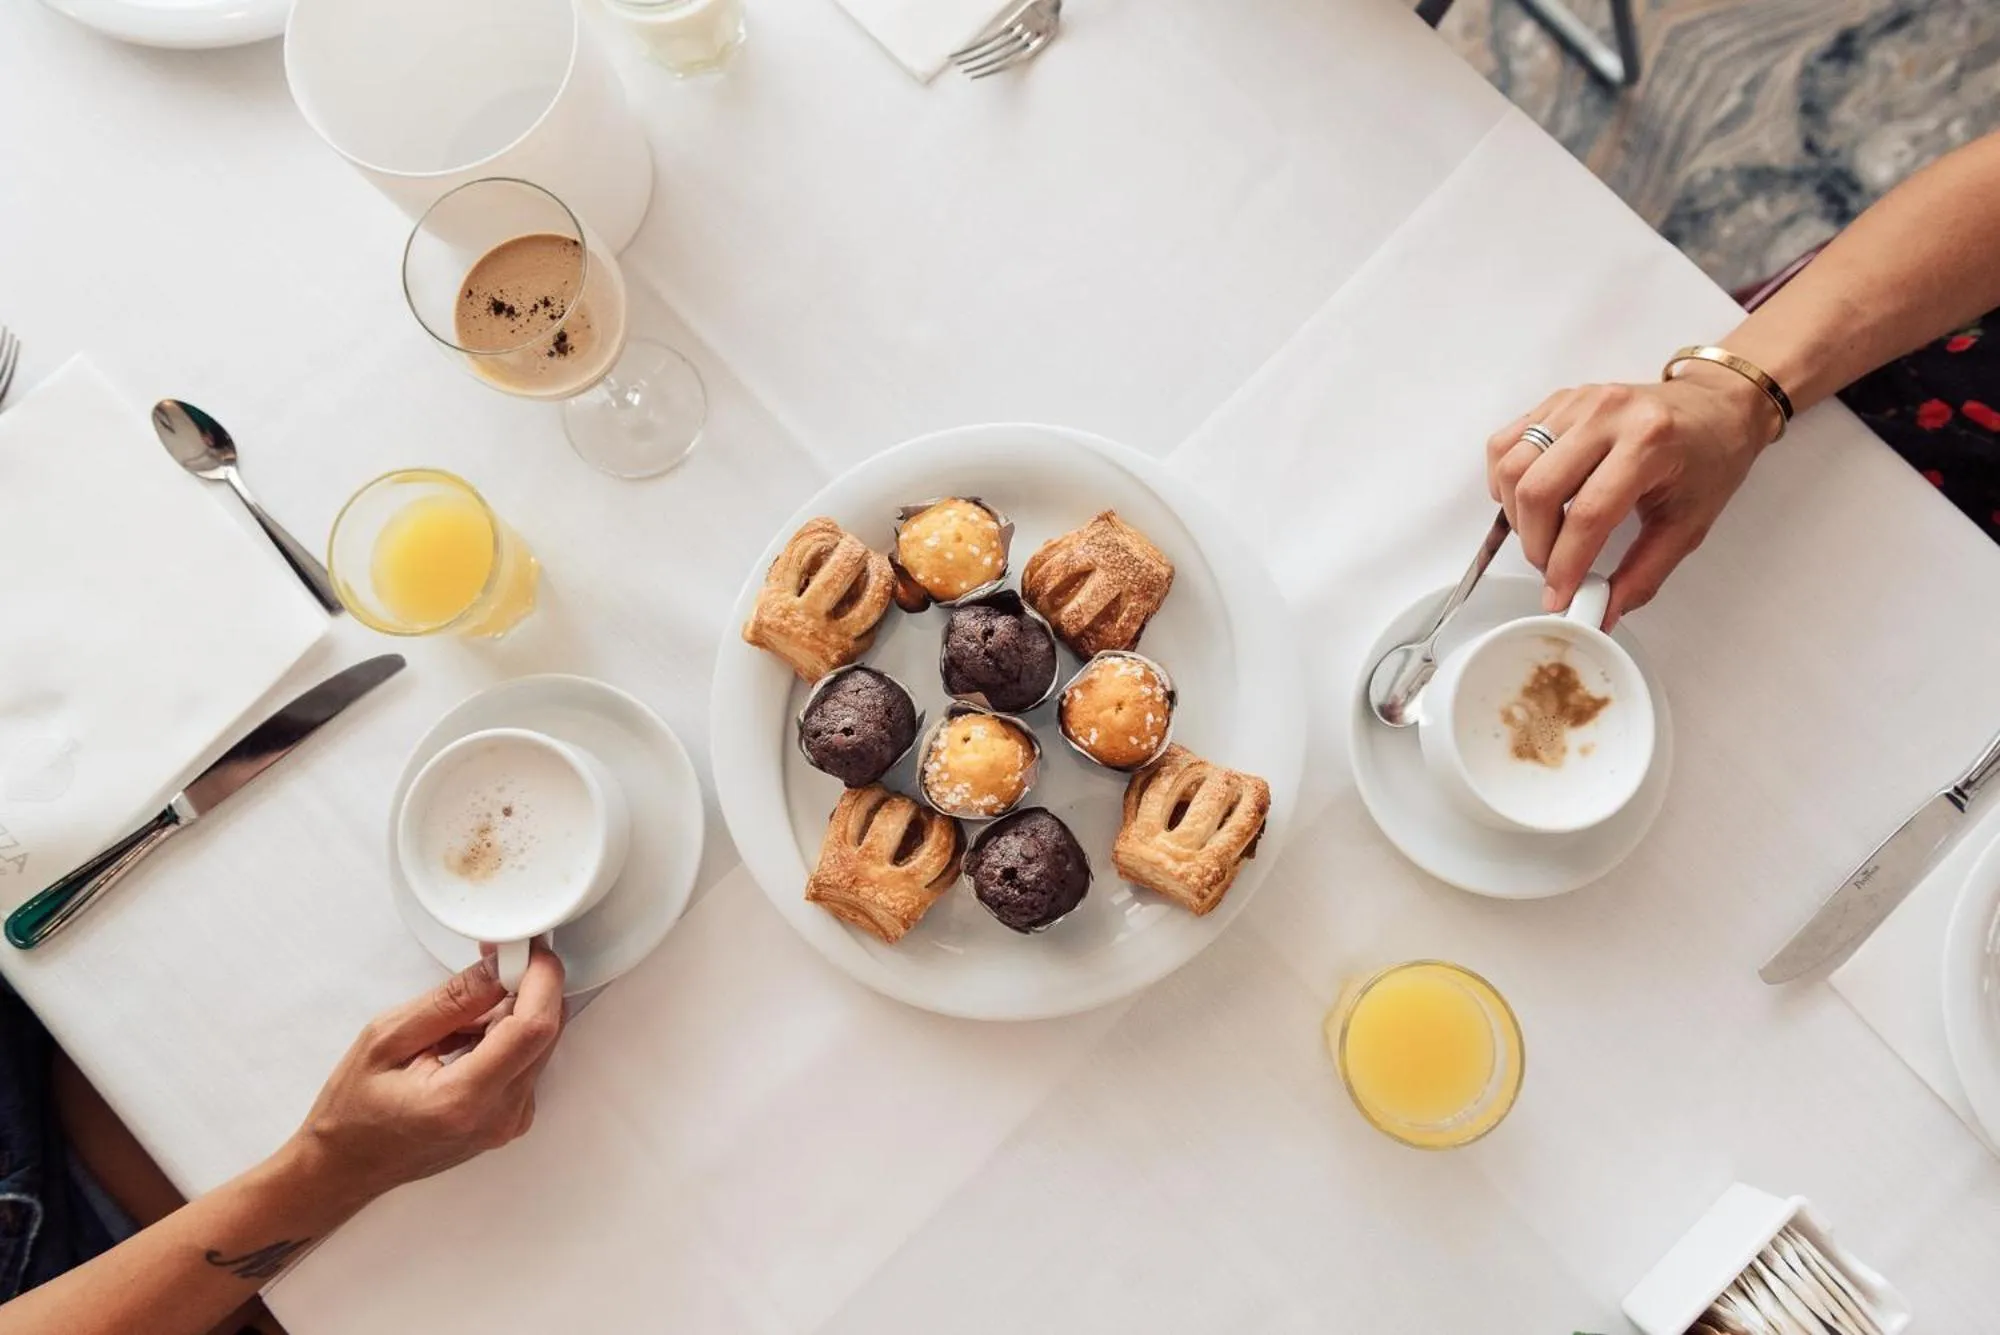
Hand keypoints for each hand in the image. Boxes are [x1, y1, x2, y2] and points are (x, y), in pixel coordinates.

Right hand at [290, 946, 565, 1203]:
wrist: (348, 1165)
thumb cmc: (354, 1110)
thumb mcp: (387, 1038)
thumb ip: (451, 1001)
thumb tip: (500, 968)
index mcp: (463, 1099)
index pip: (532, 1028)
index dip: (540, 980)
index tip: (529, 951)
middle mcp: (498, 1116)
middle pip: (546, 1033)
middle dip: (527, 989)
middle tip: (490, 969)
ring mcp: (510, 1123)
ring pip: (540, 1044)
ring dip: (513, 1015)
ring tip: (456, 1024)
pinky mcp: (513, 1119)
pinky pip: (529, 1061)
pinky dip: (507, 1038)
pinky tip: (465, 1043)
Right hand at [1485, 363, 1781, 625]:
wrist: (1716, 407)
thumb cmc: (1709, 459)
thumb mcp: (1688, 525)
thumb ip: (1643, 575)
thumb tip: (1602, 615)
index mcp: (1649, 442)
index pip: (1588, 513)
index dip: (1566, 564)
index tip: (1559, 596)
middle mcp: (1607, 413)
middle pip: (1539, 489)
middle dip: (1536, 545)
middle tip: (1551, 568)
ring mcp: (1576, 401)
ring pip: (1512, 466)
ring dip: (1517, 515)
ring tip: (1543, 535)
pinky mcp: (1556, 401)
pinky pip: (1505, 444)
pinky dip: (1505, 480)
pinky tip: (1528, 500)